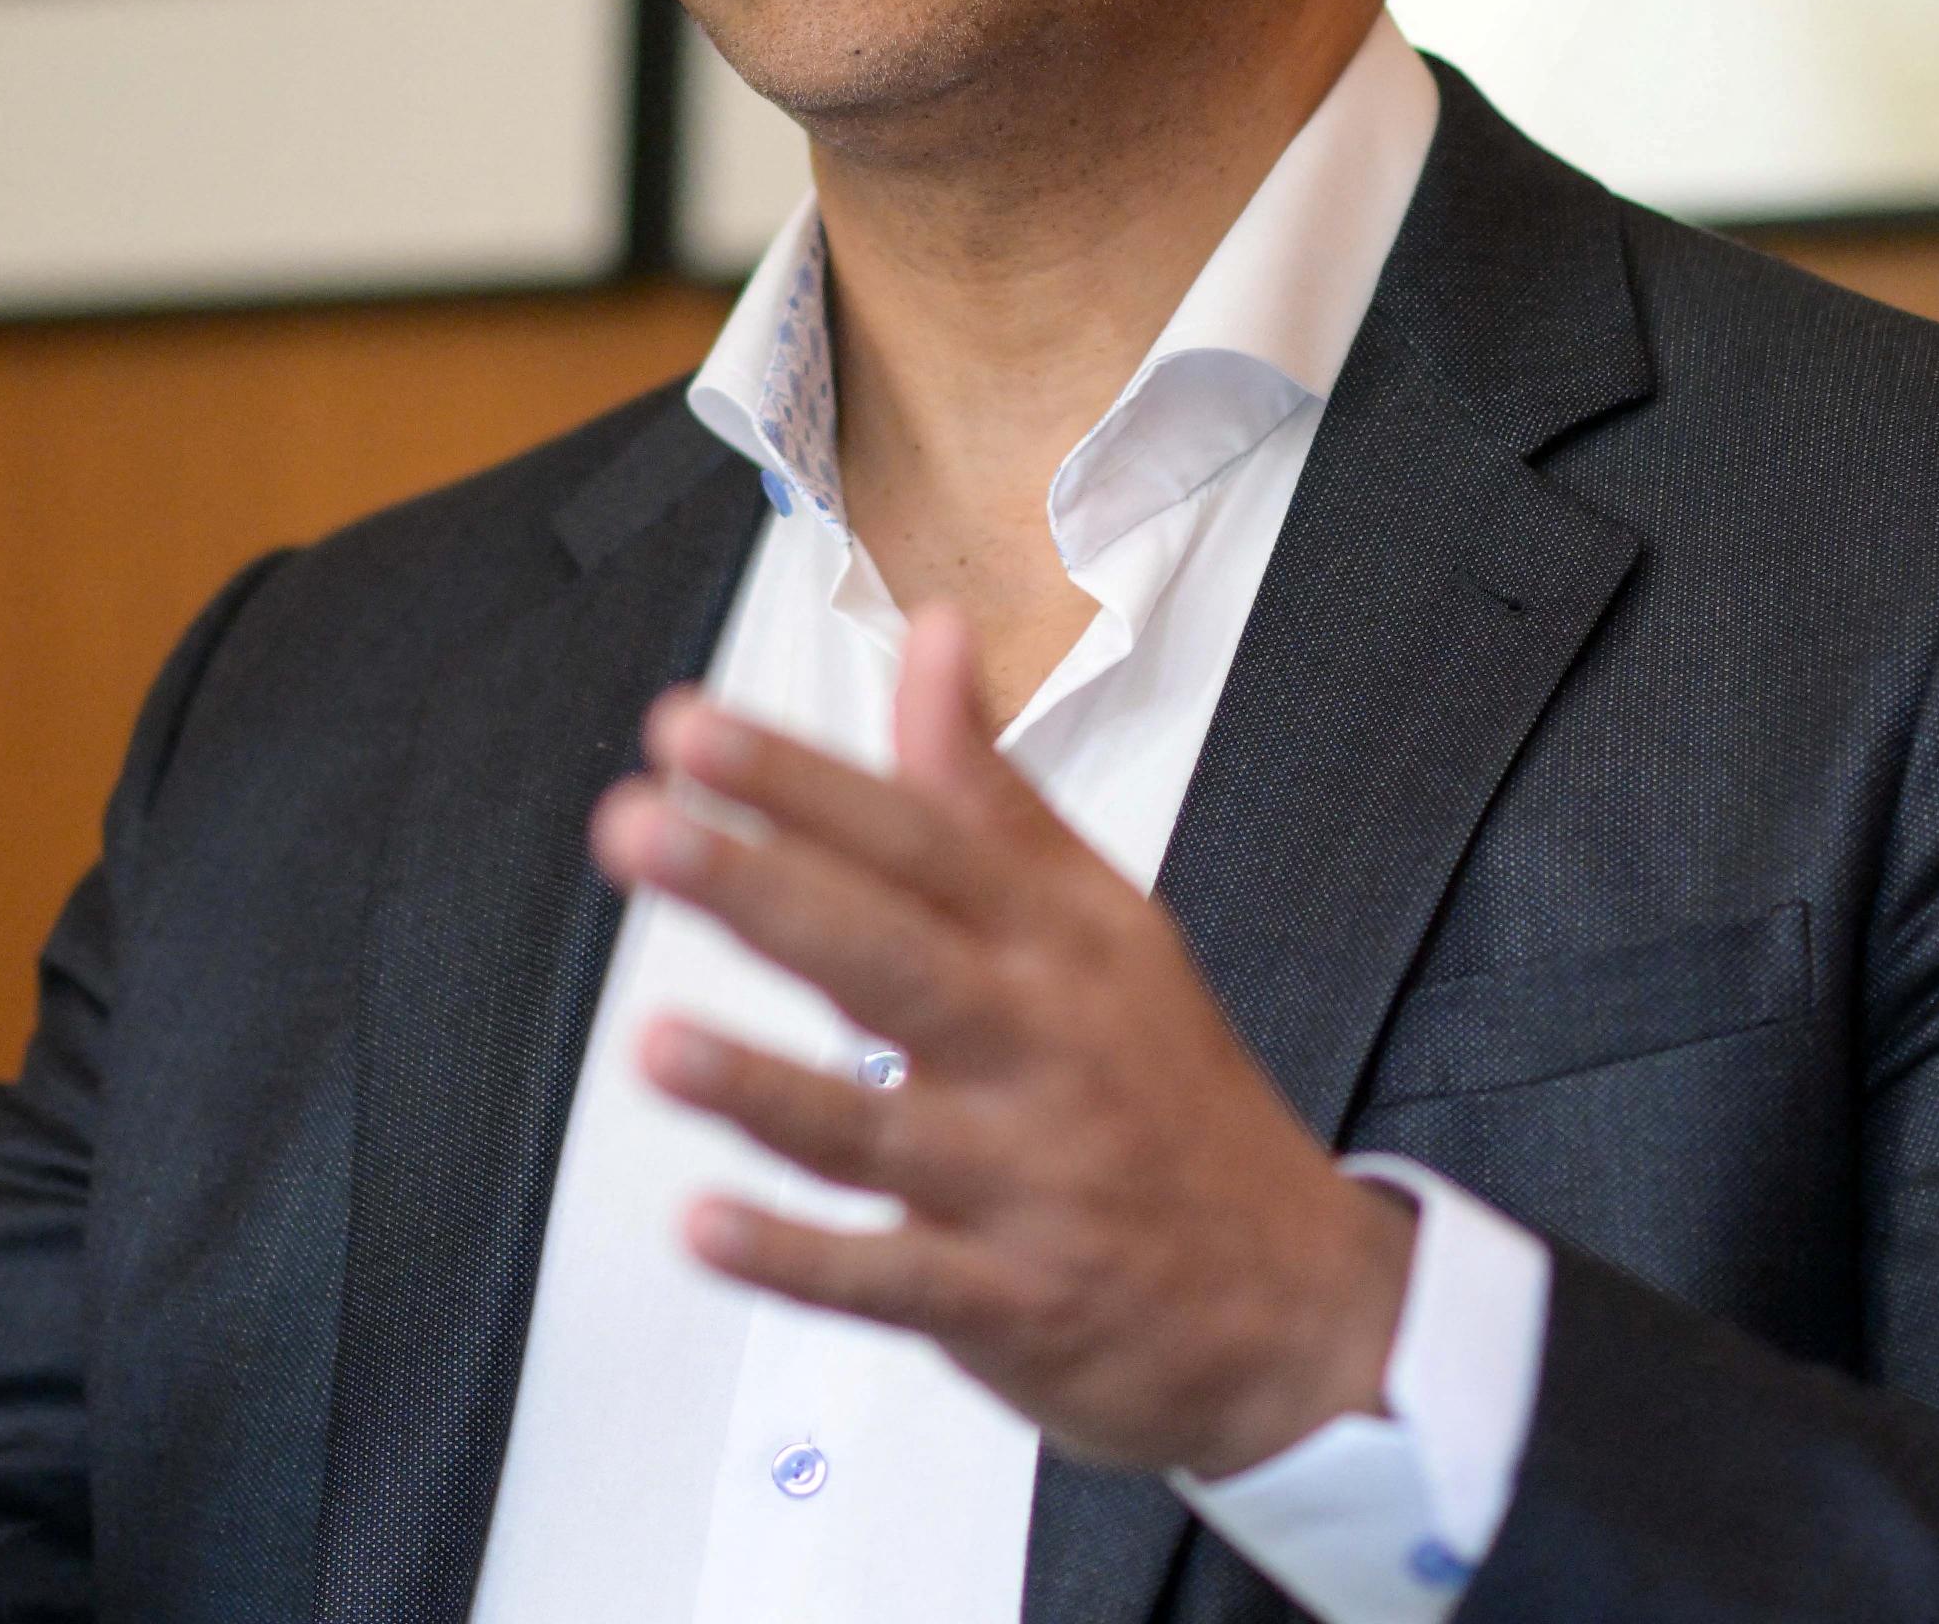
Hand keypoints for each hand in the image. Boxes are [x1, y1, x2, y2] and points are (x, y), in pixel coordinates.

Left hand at [588, 608, 1411, 1479]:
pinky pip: (888, 1281)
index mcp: (1057, 941)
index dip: (801, 783)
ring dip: (764, 1087)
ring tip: (652, 1042)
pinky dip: (797, 1260)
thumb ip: (989, 790)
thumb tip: (932, 634)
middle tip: (641, 829)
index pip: (919, 839)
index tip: (687, 728)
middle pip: (890, 957)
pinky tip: (703, 1226)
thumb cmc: (1166, 1087)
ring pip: (878, 1129)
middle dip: (762, 890)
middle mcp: (1040, 1046)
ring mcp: (1023, 1181)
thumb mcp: (1102, 921)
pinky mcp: (1006, 1304)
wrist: (1297, 1302)